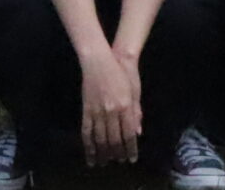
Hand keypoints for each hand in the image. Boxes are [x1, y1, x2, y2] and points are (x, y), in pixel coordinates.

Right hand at [78, 46, 141, 164]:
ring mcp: (98, 111)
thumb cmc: (122, 74)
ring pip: (100, 138)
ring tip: (105, 162)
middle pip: (114, 139)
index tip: (132, 159)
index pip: (129, 134)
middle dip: (117, 153)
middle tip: (119, 162)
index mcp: (126, 106)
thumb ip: (136, 112)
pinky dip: (89, 144)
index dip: (131, 149)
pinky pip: (87, 131)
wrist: (101, 61)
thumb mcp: (134, 91)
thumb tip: (137, 133)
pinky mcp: (86, 109)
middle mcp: (112, 111)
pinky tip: (90, 153)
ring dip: (103, 153)